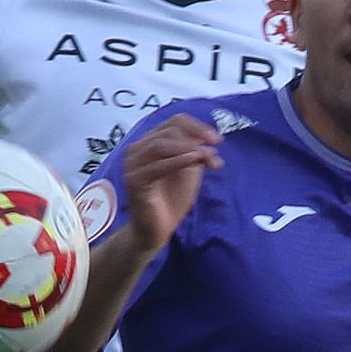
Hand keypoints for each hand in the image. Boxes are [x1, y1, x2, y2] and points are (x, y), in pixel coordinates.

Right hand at [122, 115, 221, 254]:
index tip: (217, 140)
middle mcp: (137, 148)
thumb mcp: (190, 170)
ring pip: (161, 144)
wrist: (157, 230)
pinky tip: (195, 161)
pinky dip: (178, 160)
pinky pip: (157, 165)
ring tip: (207, 156)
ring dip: (189, 148)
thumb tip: (212, 142)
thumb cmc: (172, 199)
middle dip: (196, 140)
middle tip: (215, 154)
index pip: (174, 122)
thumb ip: (197, 153)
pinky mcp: (134, 181)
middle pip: (169, 131)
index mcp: (150, 141)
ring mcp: (133, 164)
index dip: (197, 127)